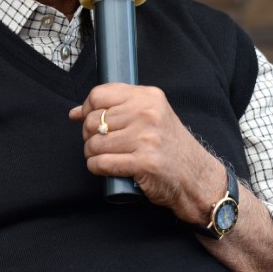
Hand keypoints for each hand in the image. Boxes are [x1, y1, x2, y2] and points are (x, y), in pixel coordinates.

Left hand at [69, 83, 226, 223]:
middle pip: (93, 120)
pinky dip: (96, 168)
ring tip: (103, 157)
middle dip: (89, 135)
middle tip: (99, 144)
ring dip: (92, 154)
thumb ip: (117, 109)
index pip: (100, 94)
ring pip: (94, 143)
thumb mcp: (150, 117)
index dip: (87, 109)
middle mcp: (148, 114)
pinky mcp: (143, 163)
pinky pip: (101, 163)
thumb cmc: (169, 147)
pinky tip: (103, 168)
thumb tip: (75, 113)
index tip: (89, 120)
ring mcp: (146, 138)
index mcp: (149, 97)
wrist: (196, 177)